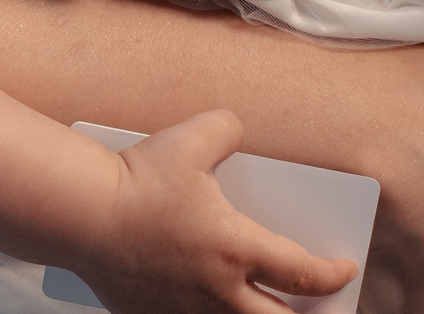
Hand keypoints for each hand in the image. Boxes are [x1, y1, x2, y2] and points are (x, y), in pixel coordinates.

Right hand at [69, 110, 358, 313]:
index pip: (302, 275)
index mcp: (235, 249)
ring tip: (269, 308)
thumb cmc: (135, 179)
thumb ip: (226, 128)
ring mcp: (186, 311)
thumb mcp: (190, 137)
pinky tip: (213, 304)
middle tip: (325, 310)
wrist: (79, 215)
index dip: (332, 275)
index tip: (344, 270)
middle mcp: (218, 291)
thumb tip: (237, 131)